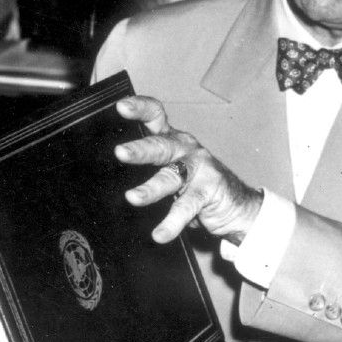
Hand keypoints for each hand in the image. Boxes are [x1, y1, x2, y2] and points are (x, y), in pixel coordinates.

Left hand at [113, 96, 263, 243]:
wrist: (238, 207)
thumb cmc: (197, 185)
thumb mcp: (171, 170)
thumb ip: (148, 167)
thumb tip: (102, 174)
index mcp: (173, 139)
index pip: (156, 116)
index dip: (140, 109)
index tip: (121, 106)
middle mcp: (186, 150)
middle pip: (162, 145)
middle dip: (141, 149)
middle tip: (120, 152)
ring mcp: (200, 170)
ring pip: (172, 176)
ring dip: (151, 187)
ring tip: (133, 198)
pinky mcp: (209, 192)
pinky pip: (187, 208)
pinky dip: (172, 223)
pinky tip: (160, 234)